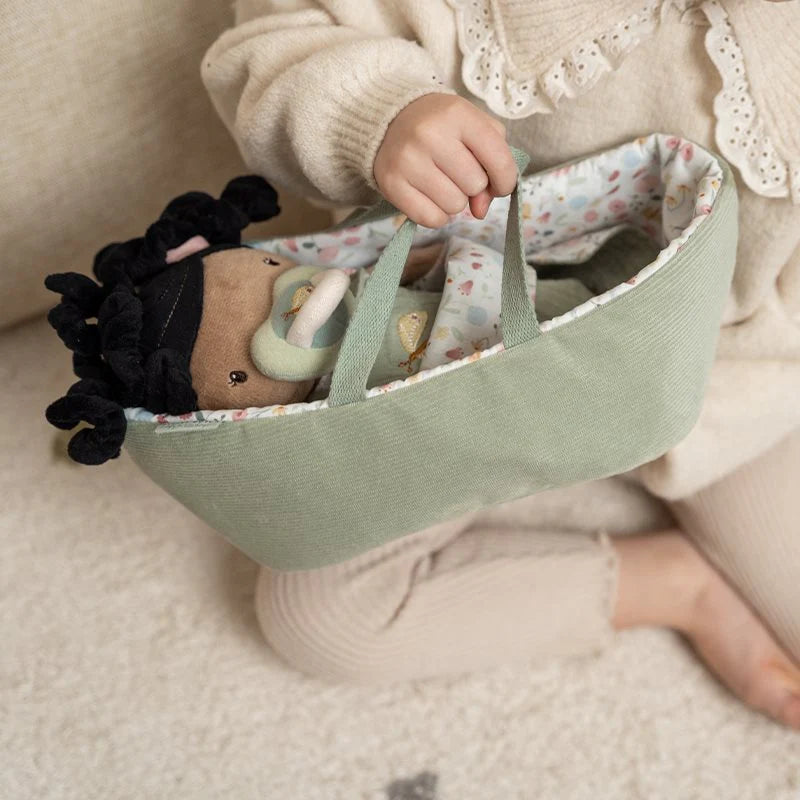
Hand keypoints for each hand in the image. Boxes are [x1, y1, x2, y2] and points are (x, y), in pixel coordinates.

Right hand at [373, 93, 516, 228]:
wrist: (388, 121)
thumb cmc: (440, 126)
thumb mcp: (472, 126)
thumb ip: (492, 162)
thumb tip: (481, 209)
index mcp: (456, 114)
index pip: (498, 159)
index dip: (506, 180)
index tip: (499, 184)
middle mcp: (430, 135)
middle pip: (475, 185)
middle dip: (473, 186)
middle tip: (457, 173)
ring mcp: (408, 161)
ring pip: (454, 206)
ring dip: (453, 201)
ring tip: (440, 181)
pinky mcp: (392, 184)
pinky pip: (432, 219)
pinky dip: (436, 214)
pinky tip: (429, 196)